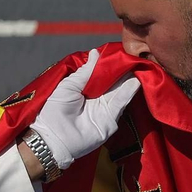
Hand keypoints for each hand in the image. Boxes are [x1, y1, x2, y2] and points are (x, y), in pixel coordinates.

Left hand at [28, 49, 140, 170]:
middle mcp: (98, 98)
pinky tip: (135, 80)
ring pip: (120, 91)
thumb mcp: (69, 85)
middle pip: (114, 81)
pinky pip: (121, 103)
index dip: (111, 64)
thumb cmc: (55, 110)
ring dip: (129, 79)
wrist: (54, 138)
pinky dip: (129, 92)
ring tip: (137, 65)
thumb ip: (86, 71)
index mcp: (86, 89)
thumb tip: (96, 52)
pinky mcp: (111, 120)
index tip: (121, 53)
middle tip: (133, 57)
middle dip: (123, 69)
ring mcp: (105, 109)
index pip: (102, 74)